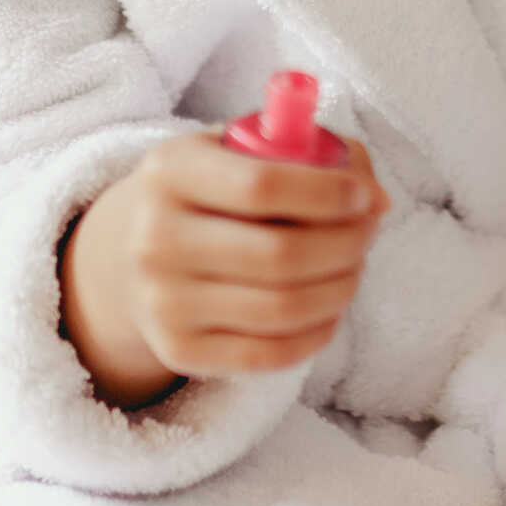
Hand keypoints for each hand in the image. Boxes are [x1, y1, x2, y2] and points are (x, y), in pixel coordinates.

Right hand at [58, 133, 386, 408]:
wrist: (129, 256)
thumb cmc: (210, 192)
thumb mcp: (242, 151)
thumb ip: (313, 154)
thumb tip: (377, 200)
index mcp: (170, 171)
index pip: (262, 185)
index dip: (328, 193)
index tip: (364, 195)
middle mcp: (155, 239)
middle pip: (280, 254)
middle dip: (346, 243)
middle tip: (368, 232)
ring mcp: (162, 302)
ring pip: (282, 308)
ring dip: (340, 287)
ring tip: (353, 266)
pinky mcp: (179, 351)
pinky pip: (269, 354)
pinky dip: (318, 332)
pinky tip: (329, 307)